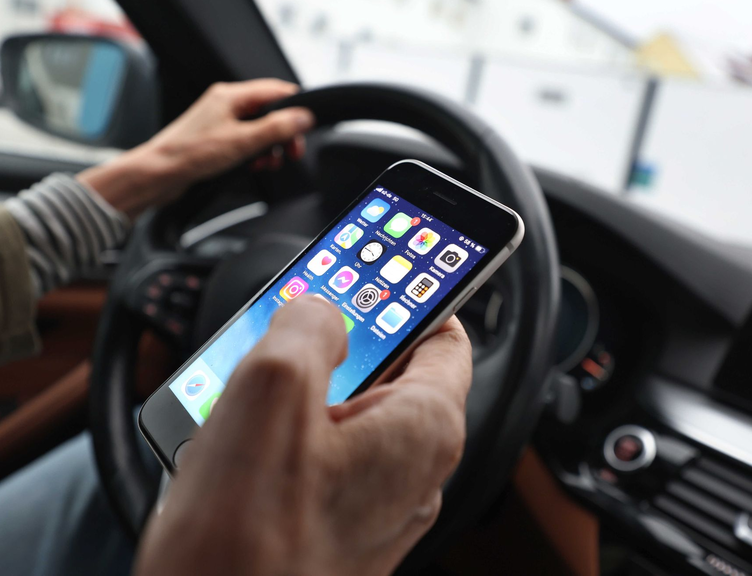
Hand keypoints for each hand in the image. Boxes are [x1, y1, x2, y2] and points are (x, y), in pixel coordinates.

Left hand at [78, 79, 313, 217]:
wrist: (159, 174)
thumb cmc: (190, 154)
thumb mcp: (243, 141)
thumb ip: (276, 128)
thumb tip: (304, 117)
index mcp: (231, 95)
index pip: (276, 91)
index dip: (295, 109)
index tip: (305, 129)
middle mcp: (226, 103)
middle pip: (269, 112)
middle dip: (283, 134)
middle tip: (291, 153)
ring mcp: (221, 121)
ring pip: (259, 129)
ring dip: (270, 147)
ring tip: (268, 163)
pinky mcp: (217, 138)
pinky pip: (246, 141)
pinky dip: (255, 153)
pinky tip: (253, 165)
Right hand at [134, 296, 472, 575]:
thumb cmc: (245, 541)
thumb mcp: (274, 386)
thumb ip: (309, 323)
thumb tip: (321, 309)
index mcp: (423, 430)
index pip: (447, 338)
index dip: (415, 297)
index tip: (383, 274)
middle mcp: (413, 472)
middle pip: (393, 374)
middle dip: (343, 345)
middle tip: (295, 327)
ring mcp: (377, 505)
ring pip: (351, 415)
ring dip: (306, 391)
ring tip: (253, 383)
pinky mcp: (338, 528)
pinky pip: (326, 458)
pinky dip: (291, 435)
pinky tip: (242, 437)